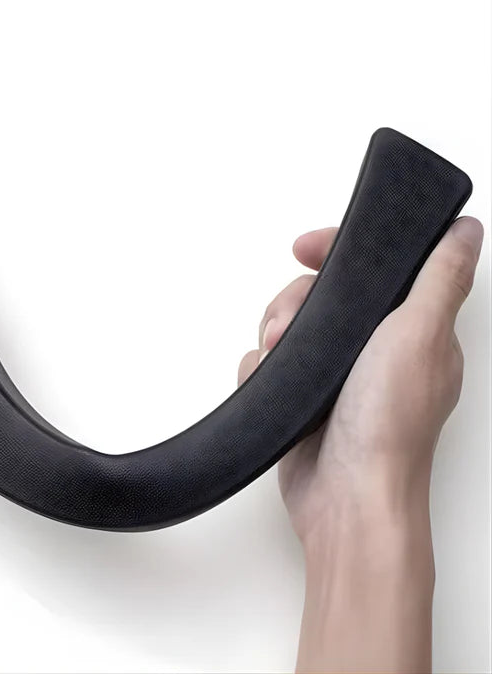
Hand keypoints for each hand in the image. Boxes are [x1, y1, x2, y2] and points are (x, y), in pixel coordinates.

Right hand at [239, 218, 482, 672]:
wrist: (345, 498)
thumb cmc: (387, 427)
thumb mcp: (419, 337)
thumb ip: (440, 278)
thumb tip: (464, 231)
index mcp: (411, 330)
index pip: (372, 268)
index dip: (335, 251)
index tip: (305, 248)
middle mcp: (374, 350)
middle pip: (320, 293)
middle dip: (294, 302)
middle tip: (288, 325)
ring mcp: (337, 375)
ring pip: (290, 325)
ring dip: (275, 335)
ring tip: (278, 357)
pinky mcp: (304, 398)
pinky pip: (270, 363)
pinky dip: (264, 368)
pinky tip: (272, 382)